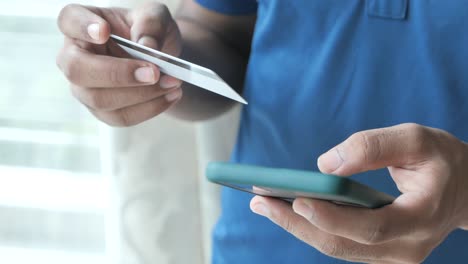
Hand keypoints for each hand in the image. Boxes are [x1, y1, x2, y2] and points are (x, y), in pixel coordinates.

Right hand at [56, 2, 182, 125]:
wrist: (159, 59)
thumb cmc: (148, 32)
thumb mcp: (155, 17)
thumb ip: (151, 25)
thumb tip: (147, 48)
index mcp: (80, 24)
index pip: (69, 20)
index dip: (82, 27)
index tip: (104, 31)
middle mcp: (74, 57)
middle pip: (78, 70)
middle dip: (118, 74)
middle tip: (154, 72)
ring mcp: (84, 88)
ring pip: (101, 100)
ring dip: (141, 94)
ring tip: (172, 83)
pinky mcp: (102, 111)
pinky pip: (120, 117)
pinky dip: (149, 108)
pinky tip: (171, 95)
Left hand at [250, 123, 467, 262]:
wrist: (464, 191)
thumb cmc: (442, 161)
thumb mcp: (417, 140)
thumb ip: (374, 147)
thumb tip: (326, 165)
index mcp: (421, 218)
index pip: (372, 227)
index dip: (332, 216)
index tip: (297, 199)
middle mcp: (405, 247)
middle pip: (342, 244)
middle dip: (297, 223)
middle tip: (260, 200)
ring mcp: (391, 255)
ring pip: (336, 247)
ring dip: (297, 226)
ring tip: (263, 203)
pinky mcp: (378, 252)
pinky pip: (339, 243)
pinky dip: (311, 227)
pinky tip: (287, 208)